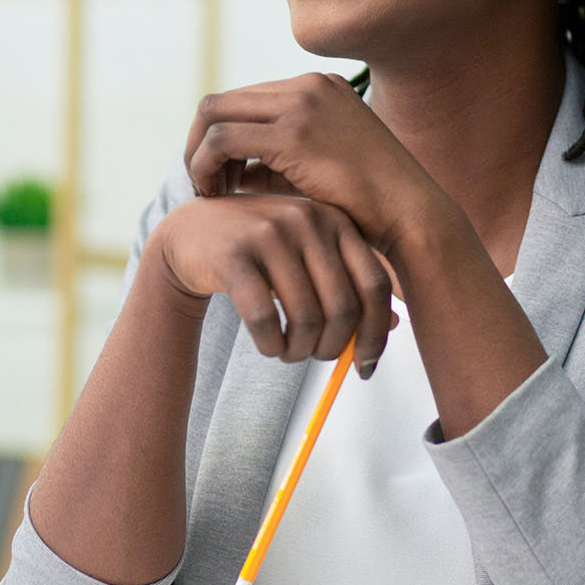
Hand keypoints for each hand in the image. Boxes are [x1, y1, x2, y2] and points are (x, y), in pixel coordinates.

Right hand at [145, 194, 396, 376]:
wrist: (190, 234)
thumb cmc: (258, 251)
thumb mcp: (307, 255)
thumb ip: (347, 282)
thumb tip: (394, 327)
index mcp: (334, 219)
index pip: (375, 285)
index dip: (376, 333)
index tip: (366, 365)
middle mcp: (306, 219)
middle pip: (343, 308)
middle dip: (332, 349)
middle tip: (315, 358)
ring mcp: (269, 233)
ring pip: (305, 318)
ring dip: (299, 352)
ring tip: (288, 353)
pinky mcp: (234, 255)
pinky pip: (265, 320)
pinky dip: (271, 345)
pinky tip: (268, 345)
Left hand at [184, 72, 443, 251]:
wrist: (410, 215)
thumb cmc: (369, 205)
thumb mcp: (317, 169)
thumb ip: (276, 161)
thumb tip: (237, 170)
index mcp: (318, 87)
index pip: (245, 100)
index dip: (221, 138)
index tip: (221, 175)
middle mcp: (308, 85)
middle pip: (223, 101)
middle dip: (200, 142)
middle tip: (203, 183)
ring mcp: (302, 103)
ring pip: (214, 114)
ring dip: (198, 155)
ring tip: (209, 192)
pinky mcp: (294, 132)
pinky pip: (222, 140)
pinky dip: (205, 166)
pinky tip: (216, 195)